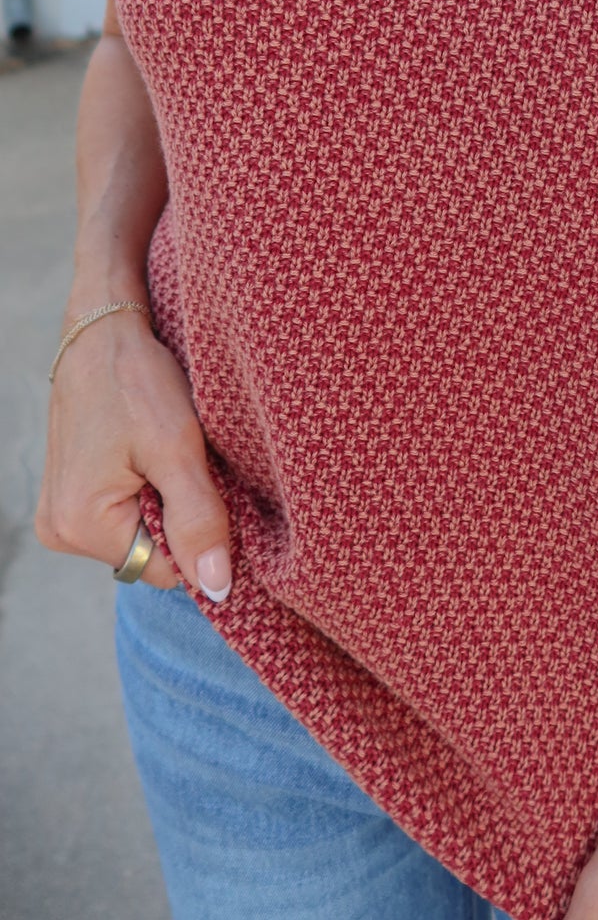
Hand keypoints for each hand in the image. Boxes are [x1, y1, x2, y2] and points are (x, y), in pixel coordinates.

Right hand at [35, 293, 232, 599]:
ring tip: (163, 450)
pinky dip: (146, 487)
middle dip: (178, 514)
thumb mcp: (179, 447)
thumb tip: (217, 589)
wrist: (102, 330)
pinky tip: (148, 451)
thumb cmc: (136, 380)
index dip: (198, 535)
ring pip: (139, 531)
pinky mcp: (68, 494)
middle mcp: (60, 530)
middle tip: (183, 459)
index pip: (164, 569)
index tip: (205, 483)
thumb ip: (199, 520)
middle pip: (148, 552)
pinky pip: (123, 512)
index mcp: (81, 526)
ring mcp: (59, 513)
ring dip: (164, 499)